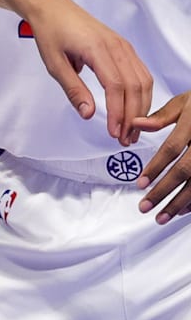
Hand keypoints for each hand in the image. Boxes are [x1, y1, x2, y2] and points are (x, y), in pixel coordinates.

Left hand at [25, 0, 151, 146]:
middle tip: (124, 139)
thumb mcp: (54, 63)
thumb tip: (88, 114)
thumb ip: (73, 88)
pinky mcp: (124, 47)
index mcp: (96, 48)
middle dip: (132, 116)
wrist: (53, 8)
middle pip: (134, 86)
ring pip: (143, 81)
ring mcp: (123, 45)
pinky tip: (134, 110)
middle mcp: (116, 46)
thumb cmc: (50, 32)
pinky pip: (140, 73)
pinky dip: (141, 94)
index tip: (114, 132)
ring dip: (140, 107)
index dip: (118, 112)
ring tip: (130, 130)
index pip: (115, 86)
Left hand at [131, 92, 190, 222]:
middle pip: (184, 172)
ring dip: (180, 203)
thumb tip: (135, 123)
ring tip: (162, 216)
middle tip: (144, 206)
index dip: (156, 167)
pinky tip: (184, 211)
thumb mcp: (184, 102)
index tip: (140, 183)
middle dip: (164, 192)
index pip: (171, 149)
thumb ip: (160, 117)